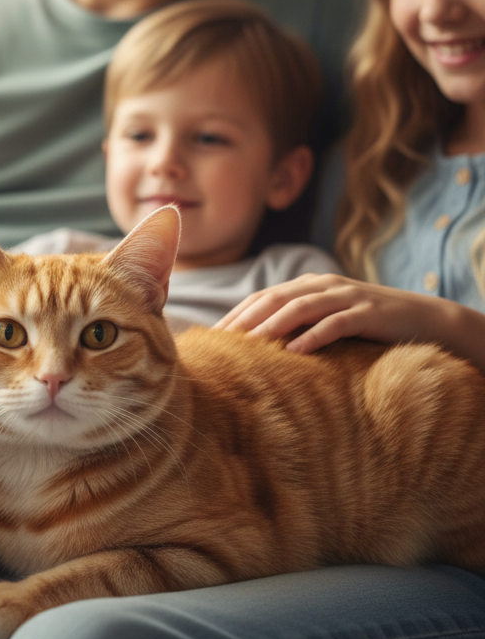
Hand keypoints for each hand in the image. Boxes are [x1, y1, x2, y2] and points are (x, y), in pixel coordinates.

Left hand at [216, 273, 447, 353]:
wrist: (427, 319)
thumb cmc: (368, 326)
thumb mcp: (327, 320)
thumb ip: (297, 325)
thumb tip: (256, 349)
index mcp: (308, 286)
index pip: (262, 298)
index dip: (235, 315)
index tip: (210, 337)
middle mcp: (323, 286)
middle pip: (274, 299)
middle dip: (244, 319)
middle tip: (219, 342)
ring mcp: (347, 297)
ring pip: (301, 308)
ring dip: (272, 326)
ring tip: (249, 346)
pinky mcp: (369, 313)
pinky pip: (337, 323)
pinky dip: (315, 336)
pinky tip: (296, 352)